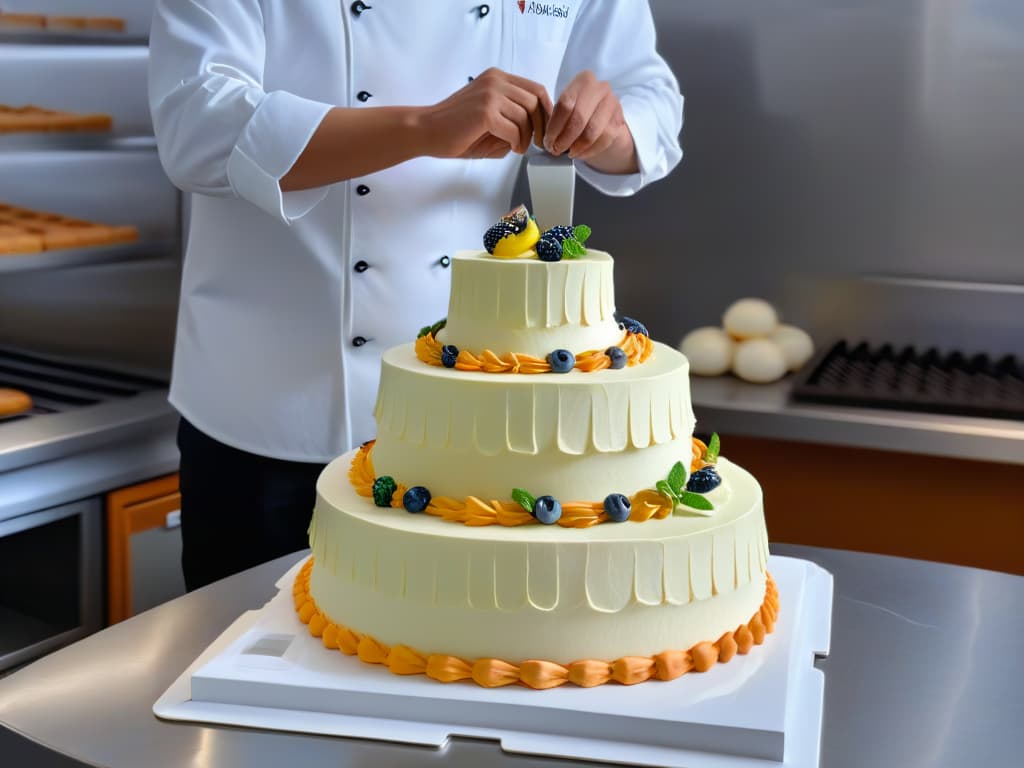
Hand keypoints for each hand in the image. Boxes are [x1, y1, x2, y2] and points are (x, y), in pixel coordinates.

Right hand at [420, 68, 551, 159]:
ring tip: (518, 148)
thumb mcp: (491, 117)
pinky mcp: (485, 113)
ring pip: (526, 117)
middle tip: (535, 143)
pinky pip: (514, 131)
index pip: (536, 89)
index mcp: (497, 78)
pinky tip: (510, 148)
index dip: (546, 111)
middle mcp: (495, 81)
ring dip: (526, 137)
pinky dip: (516, 143)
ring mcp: (490, 95)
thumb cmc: (455, 128)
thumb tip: (537, 130)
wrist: (426, 131)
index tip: (545, 129)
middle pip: (535, 101)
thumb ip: (512, 117)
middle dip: (541, 126)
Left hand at [545, 70, 636, 172]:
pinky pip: (603, 141)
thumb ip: (556, 117)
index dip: (554, 127)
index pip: (565, 104)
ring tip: (568, 152)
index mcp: (583, 80)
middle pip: (579, 118)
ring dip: (577, 147)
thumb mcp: (566, 104)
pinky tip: (580, 153)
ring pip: (592, 131)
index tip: (548, 141)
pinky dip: (589, 151)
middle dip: (565, 139)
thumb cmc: (579, 107)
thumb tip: (547, 141)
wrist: (603, 111)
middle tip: (556, 150)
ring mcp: (612, 104)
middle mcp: (600, 88)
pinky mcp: (619, 120)